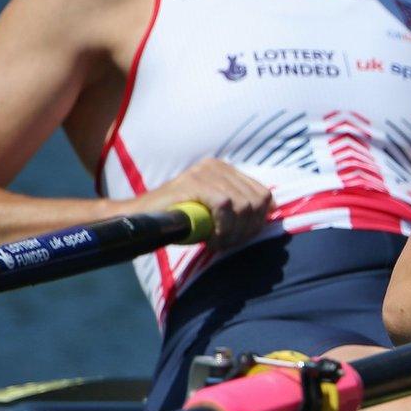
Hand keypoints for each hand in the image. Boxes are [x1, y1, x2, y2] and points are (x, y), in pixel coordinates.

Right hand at [136, 158, 273, 249]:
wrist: (140, 219)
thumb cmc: (179, 220)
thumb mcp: (214, 211)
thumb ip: (238, 208)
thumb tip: (270, 212)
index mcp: (226, 170)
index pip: (263, 195)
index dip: (259, 221)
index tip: (241, 237)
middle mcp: (218, 166)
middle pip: (256, 202)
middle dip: (246, 230)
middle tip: (226, 244)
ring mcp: (205, 172)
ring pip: (242, 205)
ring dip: (233, 232)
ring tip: (216, 242)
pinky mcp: (193, 181)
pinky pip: (224, 205)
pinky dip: (222, 227)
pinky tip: (210, 238)